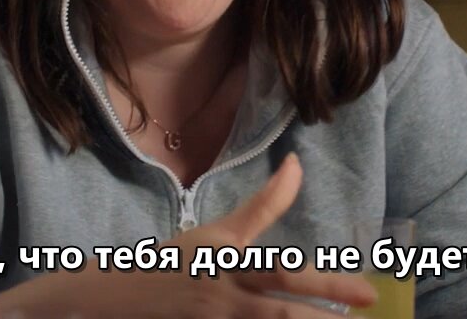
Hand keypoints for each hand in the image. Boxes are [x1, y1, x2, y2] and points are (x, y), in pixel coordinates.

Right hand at [0, 153, 374, 318]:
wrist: (98, 300)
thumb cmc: (166, 264)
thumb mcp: (215, 235)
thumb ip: (261, 207)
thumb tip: (297, 163)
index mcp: (225, 264)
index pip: (285, 274)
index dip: (328, 283)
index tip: (368, 294)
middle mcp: (219, 298)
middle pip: (280, 313)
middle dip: (323, 316)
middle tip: (366, 314)